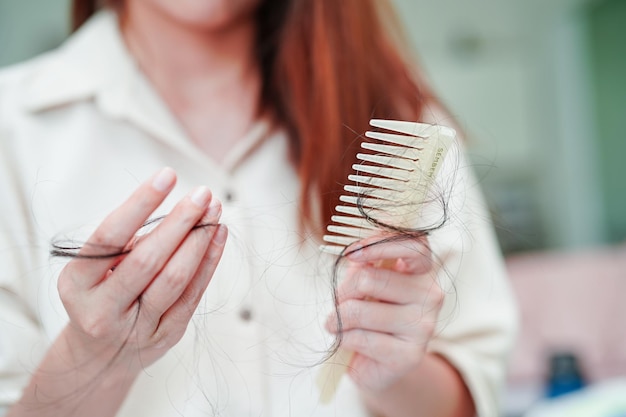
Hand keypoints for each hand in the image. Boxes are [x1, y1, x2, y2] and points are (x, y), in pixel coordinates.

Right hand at [56, 167, 227, 373]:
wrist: (99, 356)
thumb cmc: (100, 295)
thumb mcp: (94, 269)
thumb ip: (127, 242)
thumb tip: (181, 210)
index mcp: (77, 283)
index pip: (110, 237)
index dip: (140, 204)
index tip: (167, 175)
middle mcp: (102, 310)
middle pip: (147, 260)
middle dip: (180, 222)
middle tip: (202, 193)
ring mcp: (135, 328)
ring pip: (174, 280)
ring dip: (199, 240)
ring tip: (214, 210)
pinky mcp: (165, 336)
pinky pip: (192, 296)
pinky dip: (208, 263)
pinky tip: (218, 236)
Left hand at [325, 234, 442, 391]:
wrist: (377, 365)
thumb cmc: (369, 315)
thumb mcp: (365, 282)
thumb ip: (363, 264)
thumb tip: (354, 251)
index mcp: (422, 270)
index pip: (413, 244)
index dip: (379, 244)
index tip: (350, 253)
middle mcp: (430, 295)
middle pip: (370, 278)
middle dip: (343, 292)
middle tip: (337, 302)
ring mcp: (424, 326)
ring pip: (361, 310)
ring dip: (338, 318)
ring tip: (336, 324)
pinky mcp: (411, 355)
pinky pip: (361, 338)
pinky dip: (343, 338)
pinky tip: (347, 341)